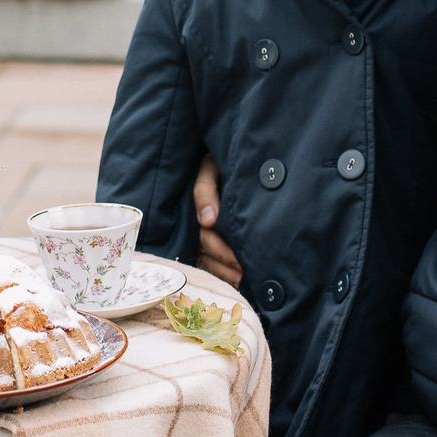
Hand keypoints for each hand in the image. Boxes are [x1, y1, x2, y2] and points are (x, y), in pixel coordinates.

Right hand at [191, 155, 241, 284]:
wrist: (223, 154)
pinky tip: (235, 280)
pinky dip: (220, 270)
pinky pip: (206, 258)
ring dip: (223, 272)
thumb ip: (206, 190)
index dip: (222, 252)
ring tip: (243, 282)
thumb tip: (207, 220)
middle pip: (204, 252)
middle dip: (225, 266)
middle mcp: (190, 221)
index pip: (204, 237)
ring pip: (204, 258)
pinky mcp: (202, 234)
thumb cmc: (217, 159)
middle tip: (245, 277)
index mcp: (191, 207)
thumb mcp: (210, 167)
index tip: (241, 264)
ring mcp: (195, 229)